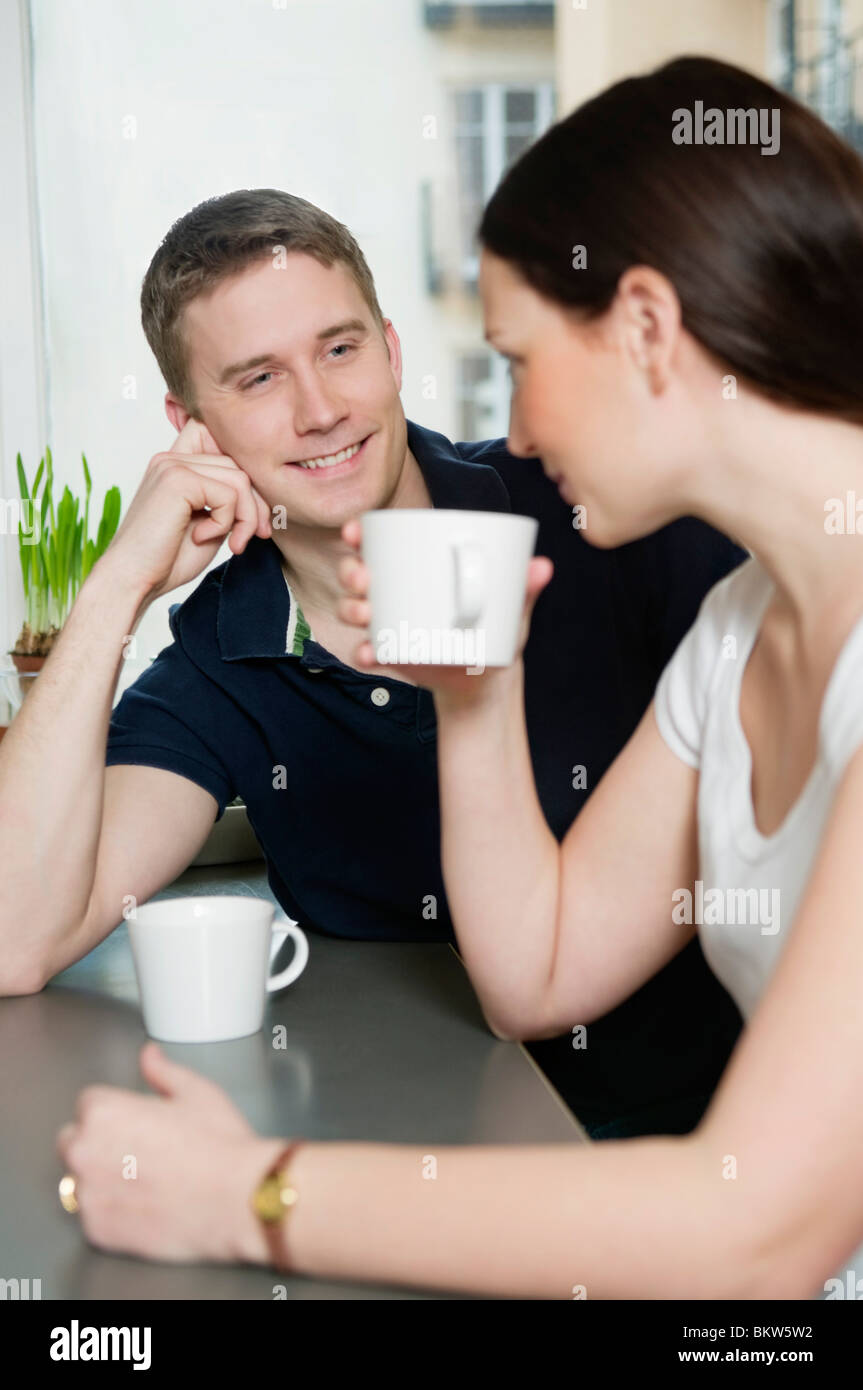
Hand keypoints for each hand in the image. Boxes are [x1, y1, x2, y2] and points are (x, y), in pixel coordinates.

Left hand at [56, 1042, 286, 1265]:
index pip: (89, 1102)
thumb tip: (149, 1055)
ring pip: (80, 1181)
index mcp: (105, 1112)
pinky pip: (93, 1216)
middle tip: (140, 1150)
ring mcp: (88, 1195)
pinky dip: (112, 1212)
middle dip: (99, 1142)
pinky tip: (145, 1204)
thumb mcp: (196, 1092)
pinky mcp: (97, 1231)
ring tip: (145, 1181)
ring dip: (101, 1178)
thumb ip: (162, 1071)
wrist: (238, 1200)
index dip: (117, 1109)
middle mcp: (86, 1152)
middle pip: (74, 1140)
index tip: (136, 1121)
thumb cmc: (220, 1146)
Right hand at [95, 418, 272, 604]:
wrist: (132, 580)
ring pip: (239, 479)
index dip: (244, 474)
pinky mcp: (177, 480)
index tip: (250, 514)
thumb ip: (228, 502)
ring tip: (233, 543)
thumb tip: (264, 494)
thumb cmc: (167, 559)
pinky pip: (228, 495)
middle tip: (257, 536)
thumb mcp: (209, 524)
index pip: (220, 443)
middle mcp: (171, 458)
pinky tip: (203, 538)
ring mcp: (172, 466)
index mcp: (176, 465)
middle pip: (239, 466)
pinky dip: (227, 523)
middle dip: (256, 505)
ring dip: (246, 517)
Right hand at [336, 517, 553, 702]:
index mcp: (417, 570)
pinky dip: (364, 652)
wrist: (487, 679)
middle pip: (358, 574)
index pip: (380, 545)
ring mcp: (389, 624)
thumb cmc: (496, 630)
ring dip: (351, 608)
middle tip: (364, 578)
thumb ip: (525, 587)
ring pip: (354, 609)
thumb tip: (543, 566)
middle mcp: (394, 594)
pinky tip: (369, 652)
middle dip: (351, 572)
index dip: (358, 535)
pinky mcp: (390, 655)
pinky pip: (367, 651)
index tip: (355, 532)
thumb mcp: (511, 607)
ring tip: (366, 613)